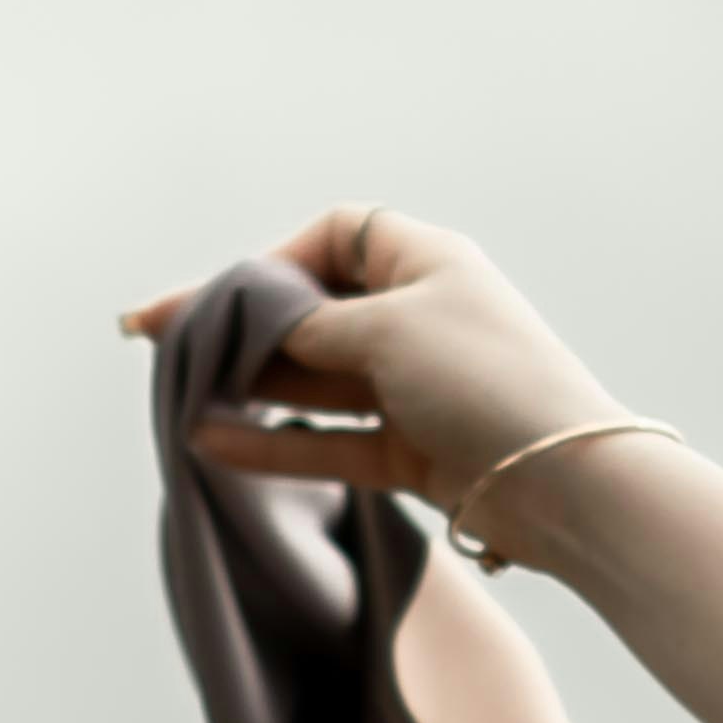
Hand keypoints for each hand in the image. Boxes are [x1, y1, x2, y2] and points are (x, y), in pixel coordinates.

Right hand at [126, 205, 625, 531]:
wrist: (567, 483)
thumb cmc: (485, 382)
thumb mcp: (386, 330)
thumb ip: (309, 327)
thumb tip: (253, 324)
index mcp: (426, 262)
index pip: (334, 238)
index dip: (277, 261)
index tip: (230, 294)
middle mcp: (420, 318)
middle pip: (313, 313)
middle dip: (240, 328)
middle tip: (154, 338)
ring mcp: (416, 388)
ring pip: (316, 380)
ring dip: (250, 386)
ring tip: (177, 390)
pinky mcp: (414, 452)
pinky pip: (330, 439)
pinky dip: (276, 441)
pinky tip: (211, 441)